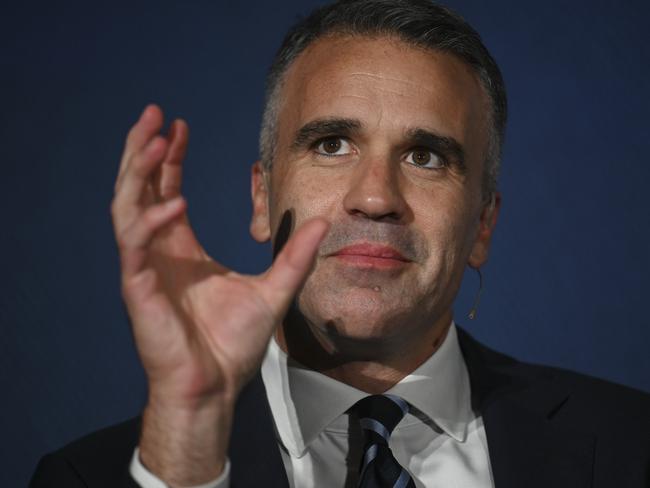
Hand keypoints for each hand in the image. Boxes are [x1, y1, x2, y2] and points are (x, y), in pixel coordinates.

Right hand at [111, 105, 327, 483]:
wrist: (215, 385)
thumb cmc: (233, 344)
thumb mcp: (274, 289)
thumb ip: (297, 256)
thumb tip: (322, 221)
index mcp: (180, 247)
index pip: (167, 189)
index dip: (171, 158)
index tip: (180, 126)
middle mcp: (157, 251)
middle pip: (139, 188)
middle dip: (143, 150)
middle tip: (153, 113)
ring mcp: (144, 268)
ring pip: (127, 207)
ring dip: (138, 173)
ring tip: (156, 140)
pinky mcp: (138, 289)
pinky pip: (135, 245)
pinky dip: (150, 221)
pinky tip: (173, 203)